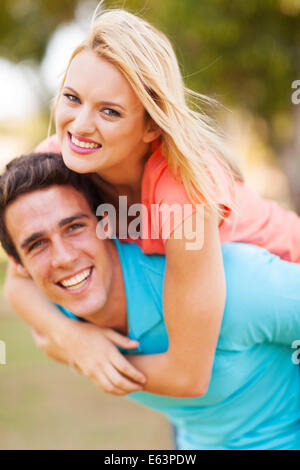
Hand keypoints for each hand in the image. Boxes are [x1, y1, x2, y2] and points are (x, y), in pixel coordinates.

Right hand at [31, 322, 145, 395]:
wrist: (68, 337)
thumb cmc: (90, 332)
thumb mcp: (107, 331)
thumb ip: (122, 339)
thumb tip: (138, 344)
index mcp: (107, 351)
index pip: (125, 367)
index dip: (136, 375)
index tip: (144, 378)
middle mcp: (100, 363)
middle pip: (119, 380)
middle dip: (132, 386)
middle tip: (141, 386)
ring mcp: (93, 370)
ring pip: (110, 387)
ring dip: (123, 391)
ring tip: (133, 389)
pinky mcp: (88, 374)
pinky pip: (102, 387)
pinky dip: (113, 391)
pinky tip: (120, 390)